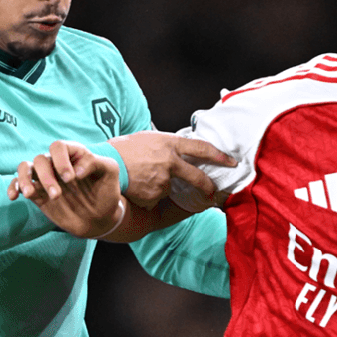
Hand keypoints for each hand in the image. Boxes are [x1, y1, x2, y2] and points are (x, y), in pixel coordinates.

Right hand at [8, 141, 124, 238]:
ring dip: (25, 179)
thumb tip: (77, 170)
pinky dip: (13, 187)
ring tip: (30, 194)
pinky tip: (14, 196)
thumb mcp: (111, 172)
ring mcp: (45, 178)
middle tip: (57, 195)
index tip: (71, 178)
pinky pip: (18, 184)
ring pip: (25, 167)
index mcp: (72, 154)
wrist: (101, 217)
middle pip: (40, 159)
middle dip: (46, 177)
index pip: (58, 147)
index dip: (61, 161)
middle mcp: (56, 163)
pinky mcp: (37, 193)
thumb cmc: (106, 191)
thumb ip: (97, 162)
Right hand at [109, 132, 234, 208]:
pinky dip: (149, 194)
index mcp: (170, 143)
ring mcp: (162, 180)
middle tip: (212, 191)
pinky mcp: (154, 195)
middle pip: (197, 177)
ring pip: (170, 188)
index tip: (232, 161)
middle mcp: (170, 162)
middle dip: (207, 186)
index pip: (202, 148)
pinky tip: (137, 186)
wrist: (105, 162)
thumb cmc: (124, 148)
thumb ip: (167, 145)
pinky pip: (156, 197)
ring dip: (160, 186)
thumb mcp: (149, 138)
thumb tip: (180, 151)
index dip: (219, 155)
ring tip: (142, 177)